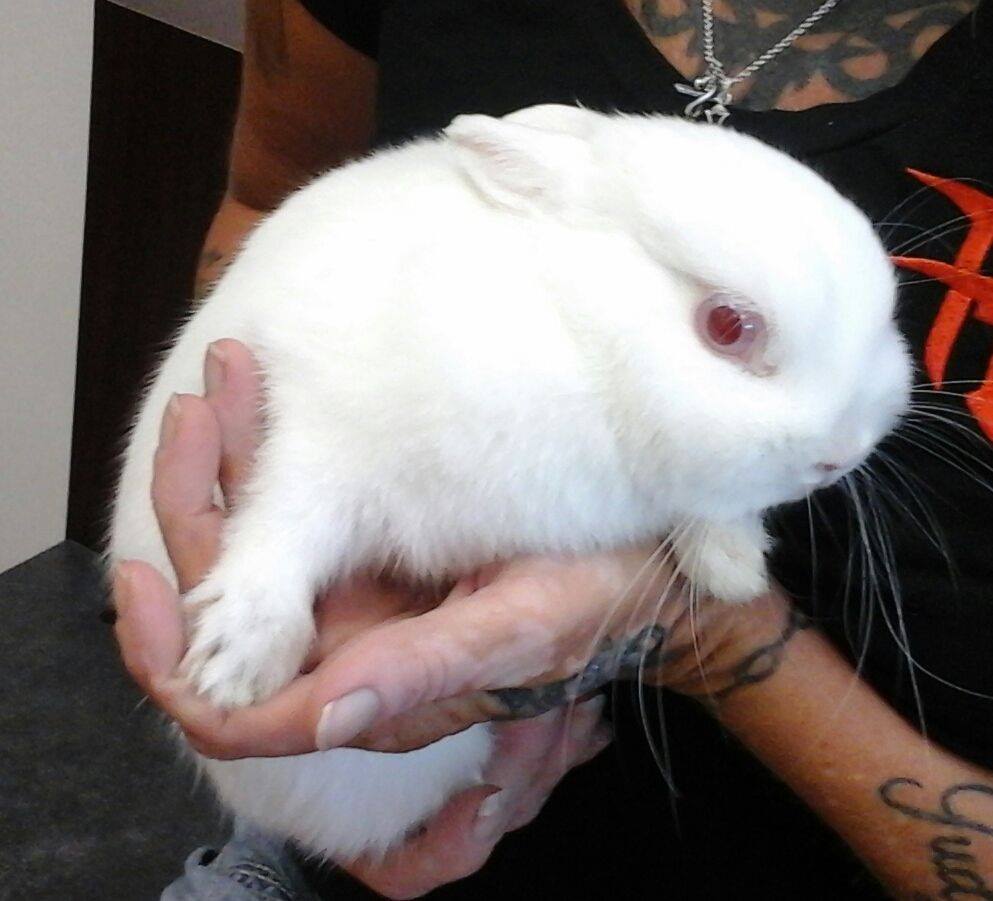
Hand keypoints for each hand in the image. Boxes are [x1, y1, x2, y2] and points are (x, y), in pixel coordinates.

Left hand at [112, 339, 610, 895]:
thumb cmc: (595, 597)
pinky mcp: (373, 548)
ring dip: (228, 466)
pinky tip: (269, 395)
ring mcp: (357, 596)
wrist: (641, 556)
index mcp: (371, 689)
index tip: (135, 574)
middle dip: (196, 507)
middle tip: (201, 408)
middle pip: (225, 609)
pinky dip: (273, 454)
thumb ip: (423, 671)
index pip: (235, 707)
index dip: (171, 657)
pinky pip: (295, 509)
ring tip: (230, 379)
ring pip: (255, 548)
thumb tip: (321, 715)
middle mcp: (348, 648)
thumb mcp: (520, 627)